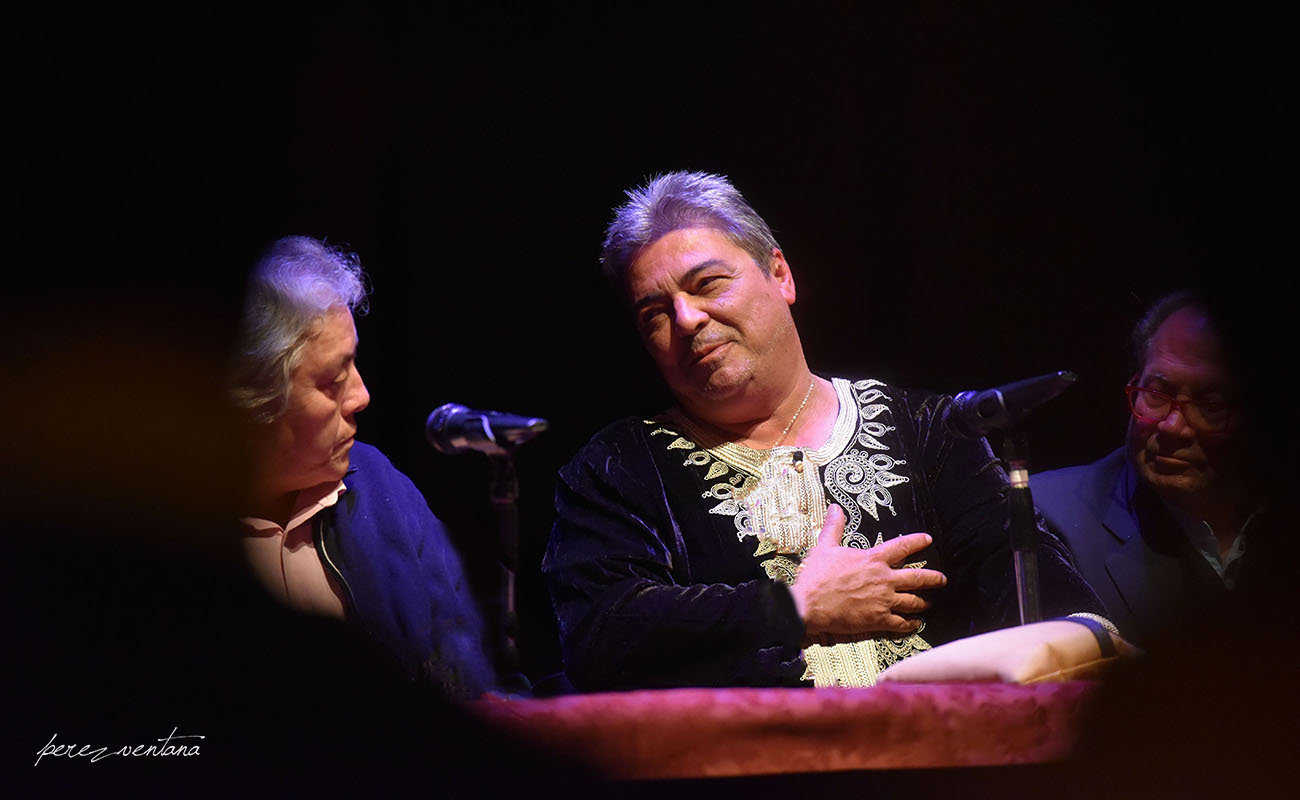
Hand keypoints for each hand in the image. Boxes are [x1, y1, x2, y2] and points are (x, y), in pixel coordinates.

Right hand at [789, 504, 946, 637]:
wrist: (809, 605)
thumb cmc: (816, 578)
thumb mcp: (825, 547)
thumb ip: (834, 527)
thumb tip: (835, 509)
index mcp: (873, 559)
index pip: (903, 546)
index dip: (918, 542)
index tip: (927, 540)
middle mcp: (883, 579)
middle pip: (918, 577)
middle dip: (933, 578)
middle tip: (942, 579)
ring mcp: (883, 600)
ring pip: (914, 601)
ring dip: (924, 602)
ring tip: (929, 602)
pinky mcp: (878, 620)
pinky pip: (901, 623)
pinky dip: (911, 623)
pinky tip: (914, 623)